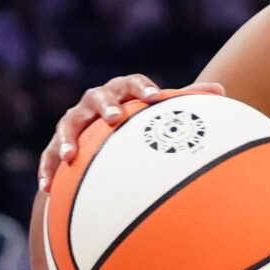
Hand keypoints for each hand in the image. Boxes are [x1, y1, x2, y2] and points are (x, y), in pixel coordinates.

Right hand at [37, 75, 223, 189]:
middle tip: (115, 118)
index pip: (131, 83)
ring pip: (67, 125)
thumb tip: (222, 89)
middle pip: (97, 98)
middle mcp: (95, 102)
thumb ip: (186, 100)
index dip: (141, 87)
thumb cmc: (138, 121)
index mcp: (122, 92)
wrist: (102, 132)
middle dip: (105, 107)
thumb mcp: (160, 112)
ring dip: (67, 138)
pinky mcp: (58, 144)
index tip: (154, 96)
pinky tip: (46, 187)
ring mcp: (74, 120)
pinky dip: (47, 168)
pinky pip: (48, 156)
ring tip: (70, 154)